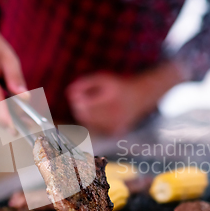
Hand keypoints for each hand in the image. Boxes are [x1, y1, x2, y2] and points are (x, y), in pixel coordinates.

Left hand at [66, 62, 187, 135]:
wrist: (141, 97)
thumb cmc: (118, 86)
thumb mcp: (102, 78)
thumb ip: (84, 82)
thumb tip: (68, 92)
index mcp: (112, 97)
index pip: (84, 105)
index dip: (76, 101)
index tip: (76, 97)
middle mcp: (116, 112)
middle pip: (85, 116)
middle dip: (79, 108)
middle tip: (80, 102)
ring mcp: (117, 125)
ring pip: (89, 125)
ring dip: (85, 117)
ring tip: (91, 108)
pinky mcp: (117, 132)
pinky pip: (97, 130)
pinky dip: (94, 124)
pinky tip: (100, 116)